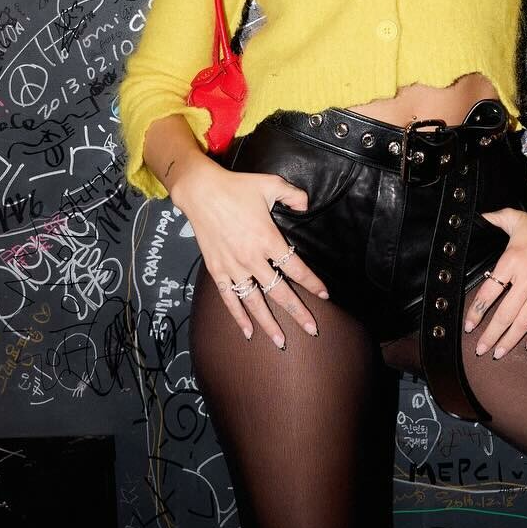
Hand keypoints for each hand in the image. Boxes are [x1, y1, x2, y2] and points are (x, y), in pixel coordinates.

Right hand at [177, 160, 330, 347]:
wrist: (201, 192)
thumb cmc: (237, 188)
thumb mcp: (271, 185)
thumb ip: (293, 196)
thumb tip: (307, 205)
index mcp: (268, 239)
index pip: (296, 268)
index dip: (312, 283)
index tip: (325, 295)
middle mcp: (253, 259)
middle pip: (280, 292)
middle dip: (297, 312)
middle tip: (312, 329)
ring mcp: (234, 267)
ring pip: (255, 302)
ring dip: (269, 323)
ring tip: (281, 342)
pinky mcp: (217, 270)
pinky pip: (230, 298)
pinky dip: (238, 317)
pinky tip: (248, 333)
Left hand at [463, 208, 526, 358]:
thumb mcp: (513, 218)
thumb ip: (492, 219)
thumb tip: (476, 218)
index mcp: (511, 260)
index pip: (489, 292)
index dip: (477, 312)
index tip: (469, 326)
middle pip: (505, 314)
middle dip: (490, 335)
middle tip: (480, 349)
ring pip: (525, 321)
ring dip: (510, 340)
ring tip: (498, 353)